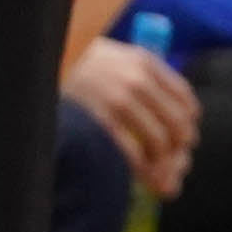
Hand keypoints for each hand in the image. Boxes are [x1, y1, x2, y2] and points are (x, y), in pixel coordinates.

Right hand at [63, 37, 198, 194]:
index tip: (182, 139)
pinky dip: (141, 168)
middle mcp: (136, 78)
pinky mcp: (99, 121)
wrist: (43, 63)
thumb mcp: (113, 58)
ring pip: (159, 141)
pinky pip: (132, 153)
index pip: (184, 98)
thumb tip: (172, 113)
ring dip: (162, 163)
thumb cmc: (77, 65)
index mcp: (144, 61)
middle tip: (172, 162)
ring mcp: (118, 100)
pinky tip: (138, 174)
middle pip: (177, 122)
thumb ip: (139, 75)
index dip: (187, 124)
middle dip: (179, 149)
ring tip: (155, 172)